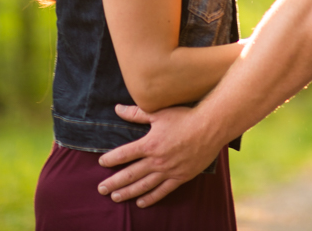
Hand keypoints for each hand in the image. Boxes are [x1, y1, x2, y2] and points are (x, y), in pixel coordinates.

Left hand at [96, 104, 221, 206]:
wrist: (211, 127)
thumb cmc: (185, 117)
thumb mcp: (159, 113)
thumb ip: (136, 113)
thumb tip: (117, 109)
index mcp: (149, 144)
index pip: (124, 154)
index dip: (111, 159)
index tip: (102, 162)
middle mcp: (157, 160)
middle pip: (130, 174)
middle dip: (113, 182)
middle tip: (101, 189)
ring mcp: (169, 170)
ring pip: (143, 185)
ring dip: (127, 192)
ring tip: (115, 197)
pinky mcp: (181, 177)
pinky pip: (163, 191)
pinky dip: (151, 198)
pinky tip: (140, 202)